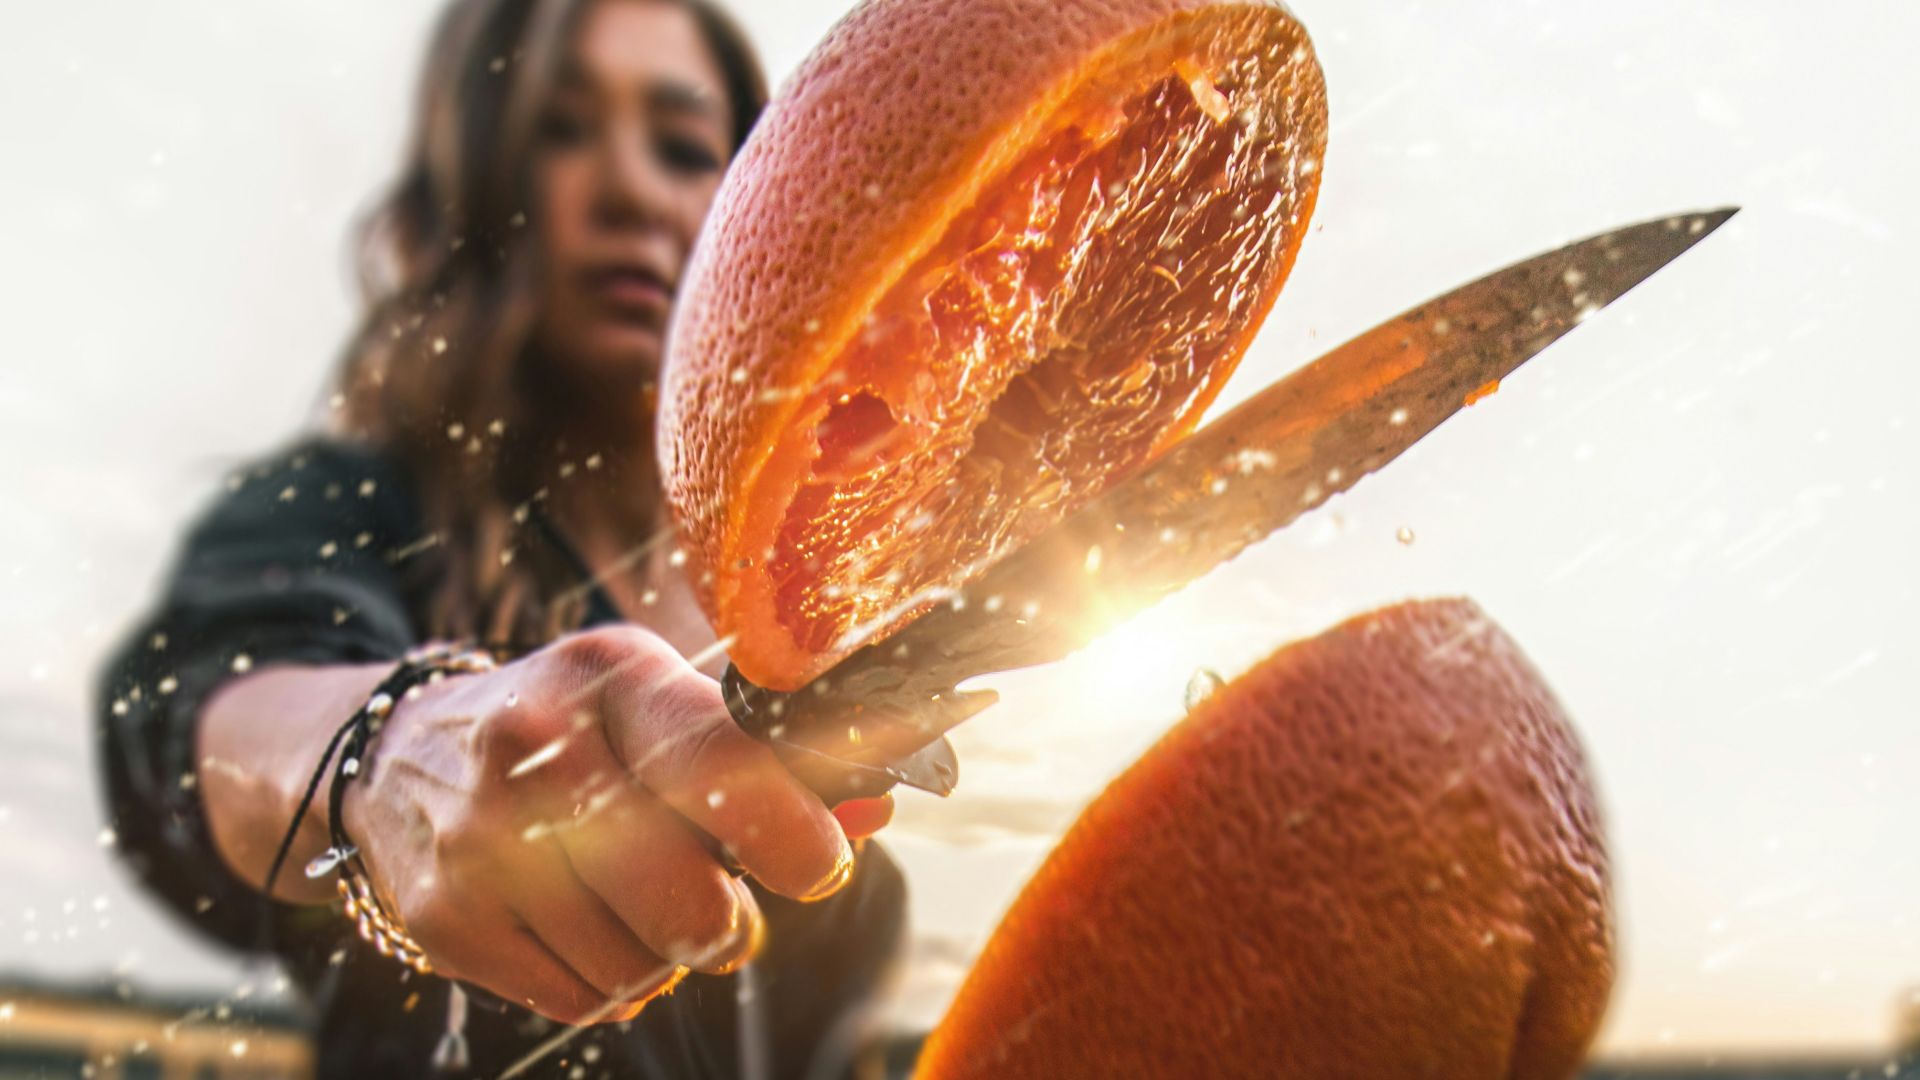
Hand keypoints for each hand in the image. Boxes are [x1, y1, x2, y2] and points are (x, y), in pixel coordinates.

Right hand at [341, 626, 857, 1023]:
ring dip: (670, 955)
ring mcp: (481, 840)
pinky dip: (613, 983)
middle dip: (731, 923)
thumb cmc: (570, 728)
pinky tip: (593, 927)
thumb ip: (769, 759)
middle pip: (686, 896)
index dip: (790, 831)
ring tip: (646, 907)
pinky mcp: (447, 920)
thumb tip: (874, 810)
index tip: (821, 866)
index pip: (720, 762)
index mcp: (610, 677)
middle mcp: (535, 749)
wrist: (396, 754)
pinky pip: (584, 1000)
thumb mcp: (659, 706)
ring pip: (640, 963)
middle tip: (732, 911)